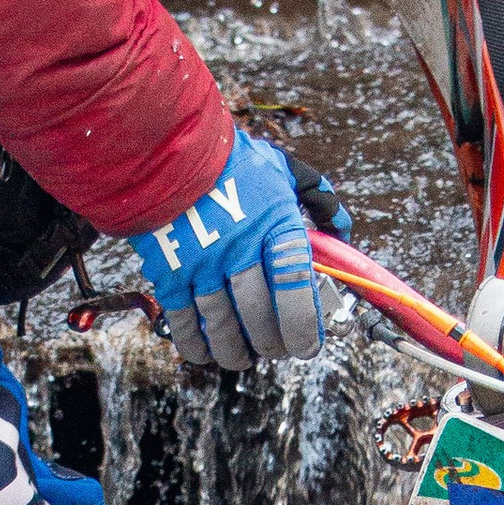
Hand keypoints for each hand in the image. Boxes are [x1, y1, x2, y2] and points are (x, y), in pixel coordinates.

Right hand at [131, 129, 321, 366]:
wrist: (161, 148)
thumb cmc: (229, 161)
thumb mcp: (281, 169)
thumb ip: (317, 198)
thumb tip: (342, 231)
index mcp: (274, 223)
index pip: (295, 285)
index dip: (304, 325)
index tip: (308, 345)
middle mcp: (240, 248)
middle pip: (261, 315)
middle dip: (273, 343)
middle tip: (277, 348)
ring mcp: (202, 263)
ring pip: (223, 326)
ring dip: (236, 351)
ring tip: (243, 356)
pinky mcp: (169, 271)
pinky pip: (184, 321)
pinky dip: (196, 344)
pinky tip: (206, 352)